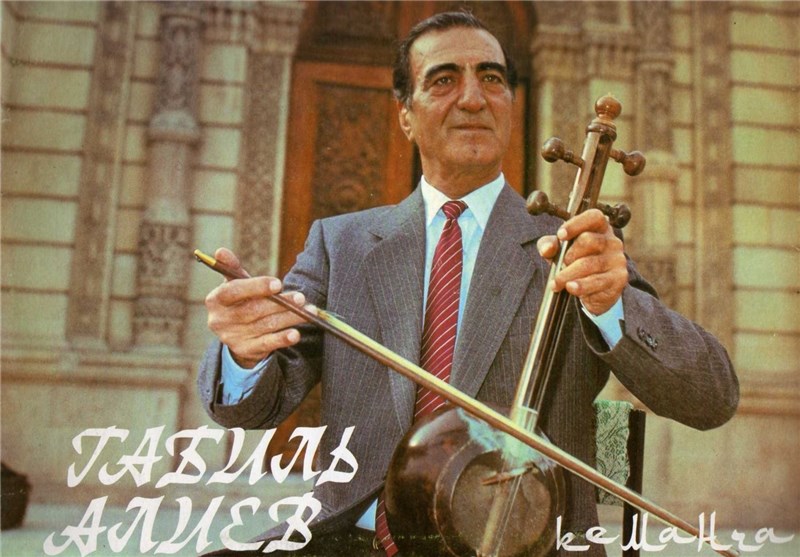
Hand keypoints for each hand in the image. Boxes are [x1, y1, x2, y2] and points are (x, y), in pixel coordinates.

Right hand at [204, 248, 306, 367]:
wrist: (237, 335)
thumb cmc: (240, 301)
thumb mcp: (235, 284)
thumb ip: (232, 268)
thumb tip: (221, 250)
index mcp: (216, 300)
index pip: (233, 291)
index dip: (256, 287)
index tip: (278, 284)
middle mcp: (220, 320)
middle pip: (254, 310)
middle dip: (281, 303)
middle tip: (301, 297)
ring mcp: (232, 337)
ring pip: (266, 325)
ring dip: (290, 318)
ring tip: (309, 311)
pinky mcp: (245, 350)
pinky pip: (267, 344)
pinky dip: (282, 339)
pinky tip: (295, 334)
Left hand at [536, 209, 627, 314]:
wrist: (594, 290)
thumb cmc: (574, 261)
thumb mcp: (558, 251)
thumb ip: (549, 245)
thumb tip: (547, 249)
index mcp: (600, 228)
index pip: (594, 216)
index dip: (576, 224)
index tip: (560, 235)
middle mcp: (612, 241)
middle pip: (589, 240)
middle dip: (569, 254)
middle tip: (560, 264)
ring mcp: (617, 259)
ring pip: (590, 263)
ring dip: (569, 274)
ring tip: (556, 283)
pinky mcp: (618, 278)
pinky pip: (597, 281)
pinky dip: (581, 286)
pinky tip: (570, 288)